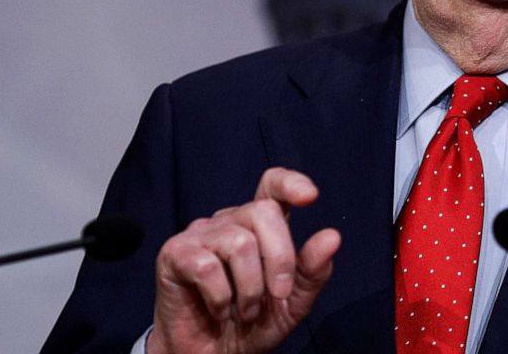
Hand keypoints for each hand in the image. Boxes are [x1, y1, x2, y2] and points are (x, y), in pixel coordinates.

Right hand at [147, 168, 340, 353]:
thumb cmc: (252, 324)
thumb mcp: (292, 302)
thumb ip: (312, 271)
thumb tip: (332, 236)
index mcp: (259, 225)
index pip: (272, 184)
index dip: (290, 183)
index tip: (310, 197)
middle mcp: (229, 221)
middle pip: (264, 212)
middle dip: (281, 259)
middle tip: (278, 295)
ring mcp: (200, 234)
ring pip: (239, 242)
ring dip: (250, 288)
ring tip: (244, 311)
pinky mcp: (175, 254)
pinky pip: (207, 267)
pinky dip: (221, 298)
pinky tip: (219, 310)